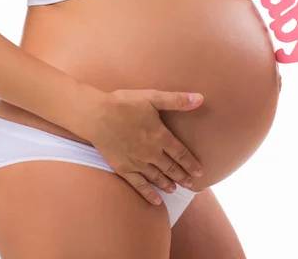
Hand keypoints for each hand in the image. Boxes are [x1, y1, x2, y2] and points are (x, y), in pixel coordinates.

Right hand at [87, 89, 203, 204]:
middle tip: (191, 184)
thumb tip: (200, 98)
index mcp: (160, 136)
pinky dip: (148, 193)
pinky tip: (156, 201)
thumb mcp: (152, 97)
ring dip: (167, 184)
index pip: (181, 153)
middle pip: (171, 168)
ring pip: (157, 177)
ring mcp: (137, 163)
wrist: (96, 115)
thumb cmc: (124, 103)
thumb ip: (177, 100)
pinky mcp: (123, 168)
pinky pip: (138, 185)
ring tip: (175, 190)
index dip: (191, 163)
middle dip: (182, 176)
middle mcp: (151, 153)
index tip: (199, 172)